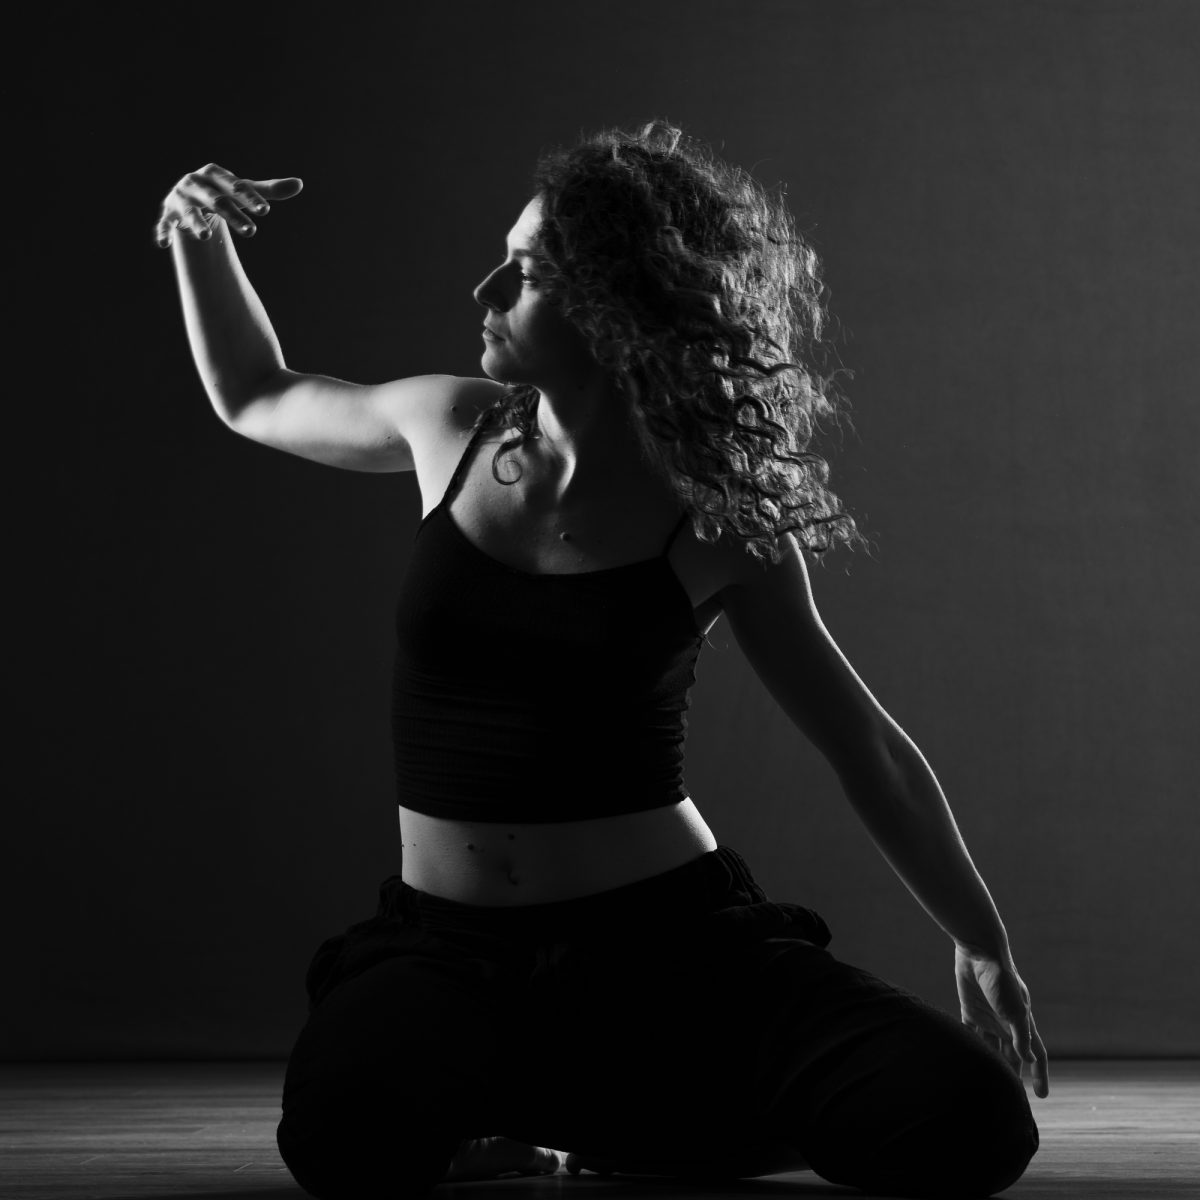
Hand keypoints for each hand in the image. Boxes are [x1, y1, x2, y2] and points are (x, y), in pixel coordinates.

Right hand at [154, 163, 302, 248]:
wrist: (191, 196)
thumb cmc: (223, 192)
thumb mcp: (244, 191)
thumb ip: (269, 190)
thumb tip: (300, 184)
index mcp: (215, 174)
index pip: (237, 186)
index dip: (250, 198)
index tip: (266, 211)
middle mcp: (195, 183)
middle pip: (217, 201)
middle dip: (233, 215)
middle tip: (252, 232)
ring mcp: (180, 198)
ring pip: (189, 212)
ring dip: (196, 223)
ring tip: (206, 237)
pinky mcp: (168, 213)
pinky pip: (164, 223)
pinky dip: (163, 232)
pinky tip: (163, 244)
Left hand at [955, 945, 1049, 1097]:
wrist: (979, 953)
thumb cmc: (1002, 979)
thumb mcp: (1015, 1009)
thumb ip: (1021, 1035)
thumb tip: (1029, 1061)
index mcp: (1023, 1023)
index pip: (1036, 1054)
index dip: (1040, 1074)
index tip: (1041, 1096)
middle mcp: (1006, 1023)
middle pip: (1011, 1055)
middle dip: (1013, 1075)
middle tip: (1009, 1097)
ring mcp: (988, 1017)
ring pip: (991, 1047)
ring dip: (991, 1063)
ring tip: (986, 1083)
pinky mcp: (970, 1009)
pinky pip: (970, 1033)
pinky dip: (970, 1046)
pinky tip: (966, 1059)